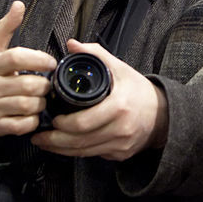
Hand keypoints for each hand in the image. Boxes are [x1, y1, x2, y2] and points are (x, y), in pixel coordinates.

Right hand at [0, 1, 56, 138]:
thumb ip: (6, 27)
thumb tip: (20, 4)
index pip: (17, 57)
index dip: (38, 59)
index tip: (51, 62)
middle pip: (28, 85)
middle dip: (44, 85)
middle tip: (46, 85)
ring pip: (28, 105)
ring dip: (40, 103)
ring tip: (39, 99)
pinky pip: (22, 126)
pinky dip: (32, 121)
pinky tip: (31, 114)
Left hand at [30, 40, 168, 160]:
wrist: (162, 113)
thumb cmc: (139, 91)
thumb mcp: (120, 68)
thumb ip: (96, 54)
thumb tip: (72, 45)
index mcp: (119, 107)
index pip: (84, 123)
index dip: (63, 125)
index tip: (53, 119)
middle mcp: (121, 129)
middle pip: (80, 142)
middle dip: (55, 142)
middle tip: (40, 136)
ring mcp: (121, 144)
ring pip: (84, 152)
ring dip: (61, 150)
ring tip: (46, 143)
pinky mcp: (120, 154)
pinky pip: (93, 156)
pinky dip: (76, 152)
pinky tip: (65, 147)